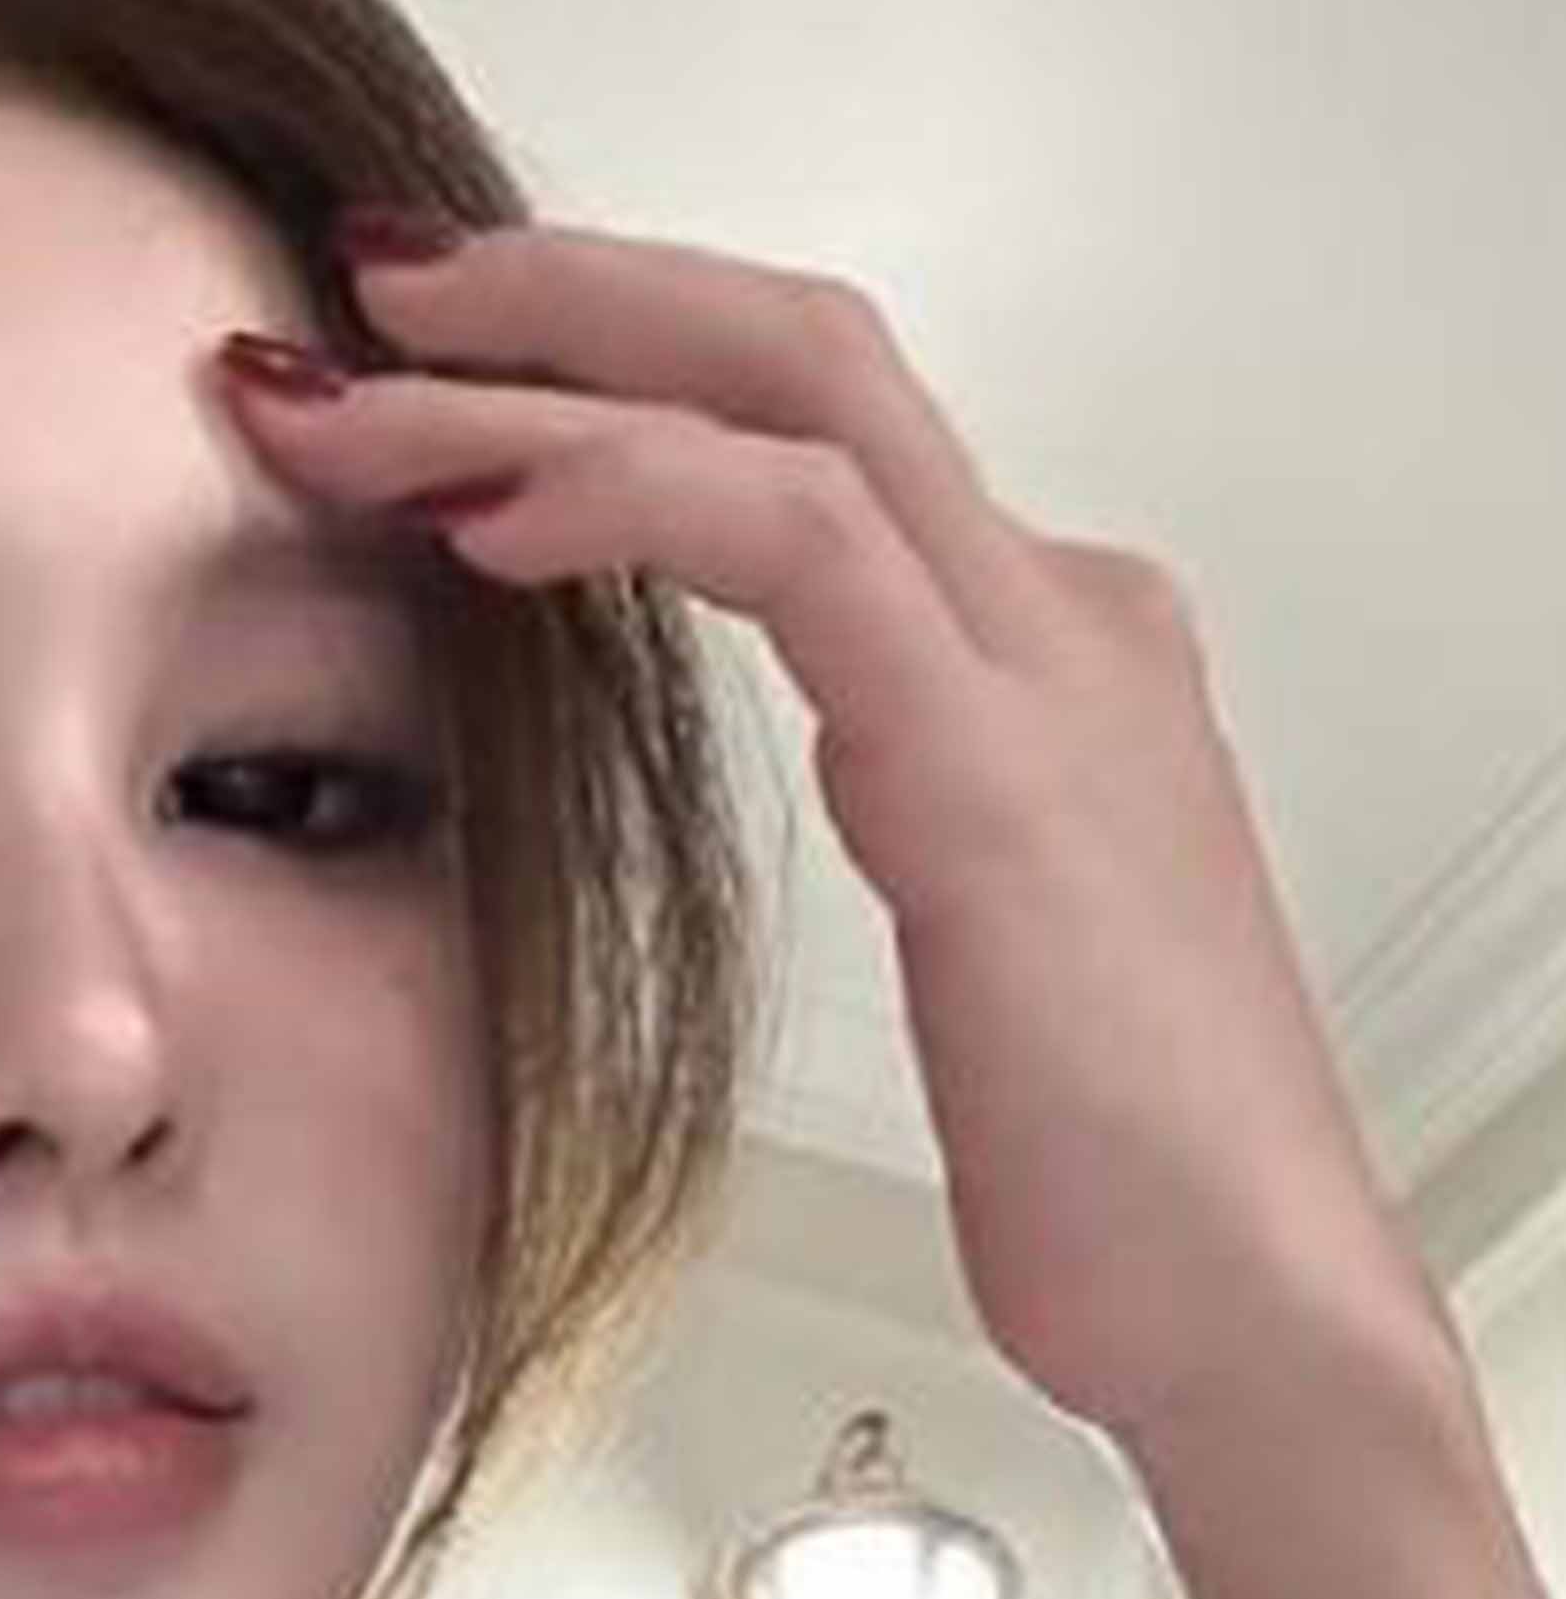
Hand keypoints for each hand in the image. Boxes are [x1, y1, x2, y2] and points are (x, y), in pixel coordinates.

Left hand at [219, 225, 1448, 1445]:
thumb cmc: (1115, 1184)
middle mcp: (1051, 616)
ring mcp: (1038, 673)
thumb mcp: (988, 945)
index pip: (809, 421)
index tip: (426, 372)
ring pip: (778, 404)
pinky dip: (624, 495)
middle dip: (559, 291)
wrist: (1253, 1315)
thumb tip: (848, 764)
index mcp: (1040, 654)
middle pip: (790, 345)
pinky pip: (795, 544)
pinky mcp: (995, 773)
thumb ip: (922, 805)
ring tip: (345, 398)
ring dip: (538, 376)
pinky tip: (479, 515)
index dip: (613, 360)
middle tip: (357, 283)